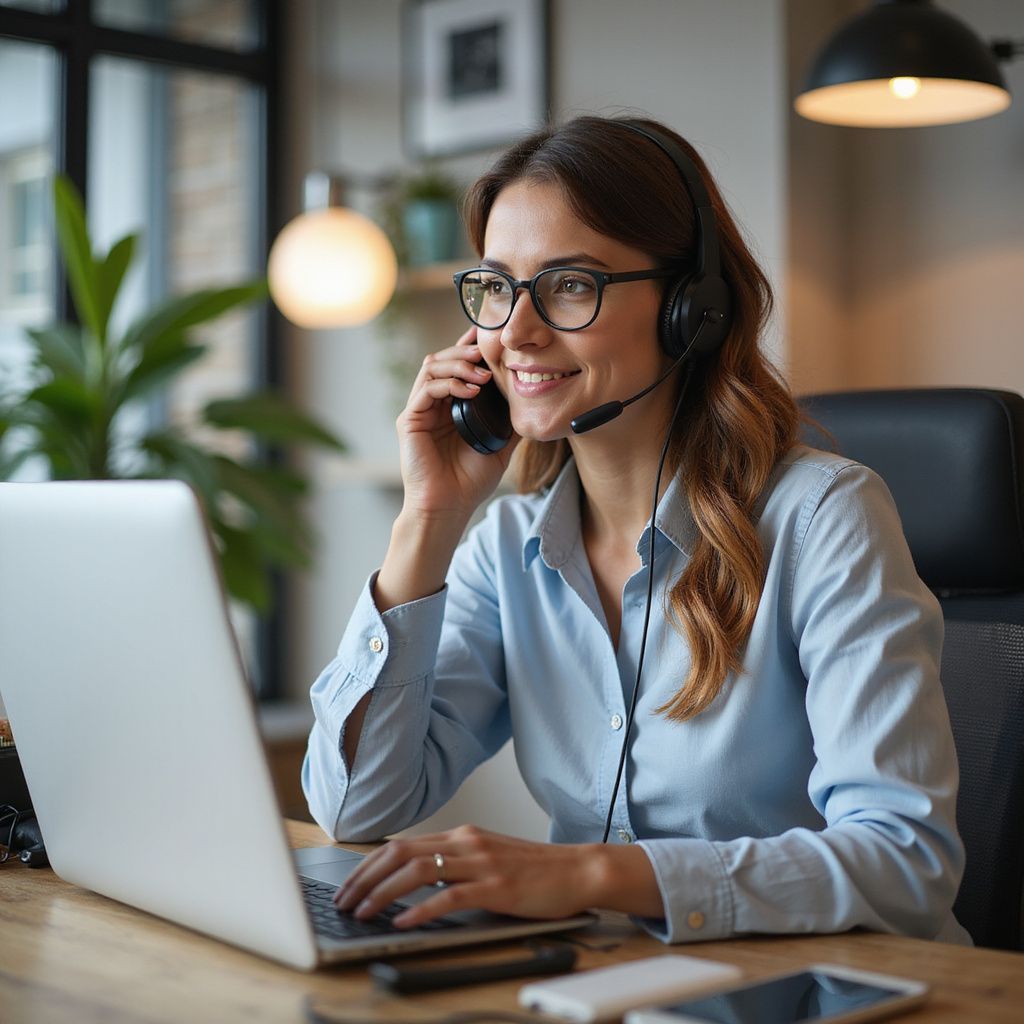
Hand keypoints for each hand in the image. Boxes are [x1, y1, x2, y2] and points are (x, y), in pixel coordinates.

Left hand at [332, 825, 603, 927]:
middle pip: (400, 853)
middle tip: (343, 901)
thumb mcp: (487, 858)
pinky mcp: (495, 887)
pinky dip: (420, 910)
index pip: (401, 844)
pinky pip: (448, 897)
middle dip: (364, 878)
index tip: (348, 885)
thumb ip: (454, 864)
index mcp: (461, 835)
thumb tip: (413, 882)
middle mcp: (466, 842)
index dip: (368, 865)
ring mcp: (480, 863)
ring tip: (363, 912)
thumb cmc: (534, 870)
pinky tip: (403, 922)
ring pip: (417, 871)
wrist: (577, 870)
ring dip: (382, 893)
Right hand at [397, 326, 518, 521]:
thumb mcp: (500, 446)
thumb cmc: (470, 481)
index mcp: (449, 406)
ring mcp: (419, 411)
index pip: (457, 367)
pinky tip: (470, 390)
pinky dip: (449, 383)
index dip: (469, 348)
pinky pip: (426, 389)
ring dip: (458, 364)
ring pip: (431, 367)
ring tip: (482, 371)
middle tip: (486, 350)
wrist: (449, 507)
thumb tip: (533, 402)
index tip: (489, 336)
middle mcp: (431, 404)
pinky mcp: (409, 421)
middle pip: (442, 359)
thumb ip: (510, 422)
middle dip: (464, 350)